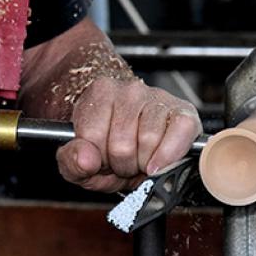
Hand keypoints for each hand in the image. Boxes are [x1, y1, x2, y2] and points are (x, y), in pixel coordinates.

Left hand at [55, 77, 200, 191]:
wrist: (130, 133)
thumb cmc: (104, 144)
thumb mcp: (77, 158)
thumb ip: (71, 160)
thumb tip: (87, 160)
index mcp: (100, 94)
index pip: (93, 139)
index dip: (98, 159)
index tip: (102, 158)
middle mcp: (130, 90)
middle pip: (122, 146)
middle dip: (122, 165)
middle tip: (123, 161)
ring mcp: (158, 98)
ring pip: (149, 143)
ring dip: (144, 163)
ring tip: (139, 157)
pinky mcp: (183, 111)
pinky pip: (180, 133)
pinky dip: (170, 155)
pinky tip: (160, 160)